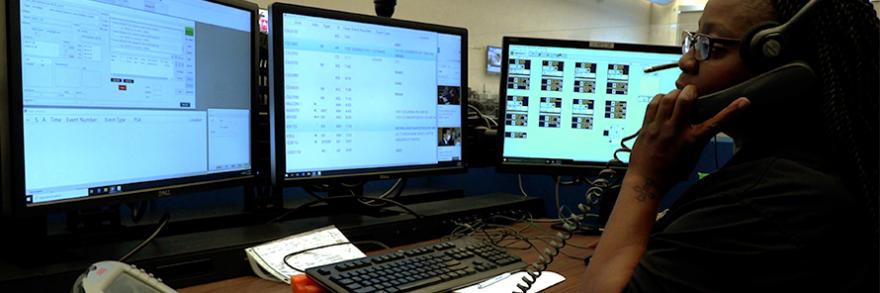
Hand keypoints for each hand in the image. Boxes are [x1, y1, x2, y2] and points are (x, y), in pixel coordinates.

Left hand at [627, 85, 749, 196]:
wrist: (646, 181)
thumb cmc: (671, 173)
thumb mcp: (693, 157)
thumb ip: (699, 140)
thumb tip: (705, 128)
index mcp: (692, 141)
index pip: (716, 122)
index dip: (732, 110)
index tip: (744, 102)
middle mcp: (676, 131)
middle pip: (685, 99)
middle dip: (691, 91)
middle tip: (692, 93)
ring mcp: (659, 127)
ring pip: (667, 98)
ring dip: (674, 94)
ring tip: (677, 98)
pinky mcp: (646, 127)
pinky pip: (652, 104)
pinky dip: (660, 99)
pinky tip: (663, 102)